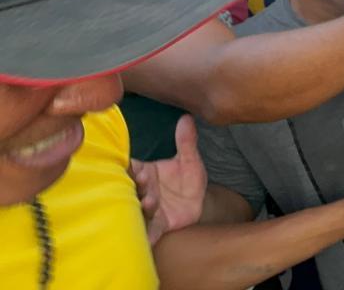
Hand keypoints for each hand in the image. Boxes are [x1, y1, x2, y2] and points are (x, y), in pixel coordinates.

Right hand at [130, 115, 207, 244]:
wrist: (197, 204)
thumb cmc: (187, 180)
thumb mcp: (190, 160)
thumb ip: (187, 142)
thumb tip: (187, 118)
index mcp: (144, 172)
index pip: (131, 168)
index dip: (132, 167)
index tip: (135, 165)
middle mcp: (141, 191)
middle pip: (133, 188)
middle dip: (137, 185)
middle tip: (143, 179)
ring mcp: (147, 209)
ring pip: (140, 209)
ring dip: (144, 206)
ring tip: (150, 202)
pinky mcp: (157, 225)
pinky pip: (150, 232)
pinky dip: (147, 236)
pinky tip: (145, 239)